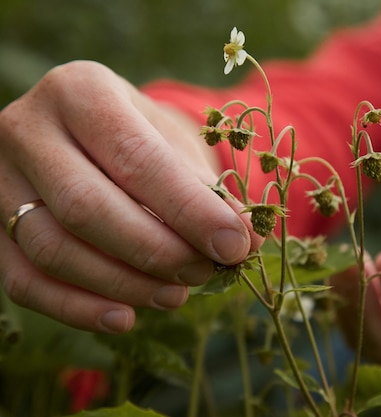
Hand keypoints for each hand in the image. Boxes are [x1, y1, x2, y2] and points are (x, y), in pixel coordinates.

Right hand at [0, 61, 262, 332]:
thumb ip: (207, 189)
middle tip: (205, 273)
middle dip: (156, 251)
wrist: (89, 134)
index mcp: (81, 91)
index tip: (234, 246)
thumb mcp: (177, 145)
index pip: (136, 159)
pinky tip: (125, 318)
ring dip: (123, 284)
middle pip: (87, 207)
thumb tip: (245, 241)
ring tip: (176, 295)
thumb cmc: (142, 138)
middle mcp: (27, 129)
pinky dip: (78, 308)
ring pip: (53, 248)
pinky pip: (25, 280)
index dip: (189, 210)